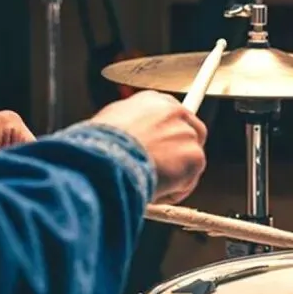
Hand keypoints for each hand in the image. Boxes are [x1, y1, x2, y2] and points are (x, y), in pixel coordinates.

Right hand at [90, 91, 206, 203]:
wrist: (105, 159)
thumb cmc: (98, 146)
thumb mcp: (109, 125)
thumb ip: (130, 129)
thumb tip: (131, 142)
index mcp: (153, 101)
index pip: (172, 116)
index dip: (168, 137)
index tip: (164, 149)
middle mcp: (175, 112)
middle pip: (191, 133)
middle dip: (181, 154)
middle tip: (163, 173)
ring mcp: (186, 133)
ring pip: (188, 160)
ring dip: (173, 177)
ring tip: (147, 184)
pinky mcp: (194, 156)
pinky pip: (188, 181)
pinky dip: (173, 192)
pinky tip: (152, 191)